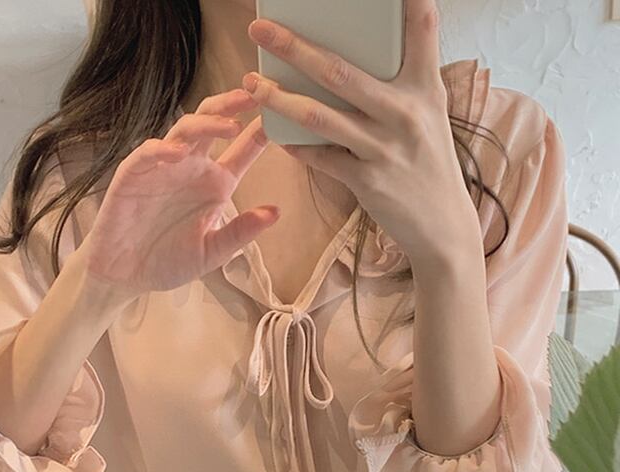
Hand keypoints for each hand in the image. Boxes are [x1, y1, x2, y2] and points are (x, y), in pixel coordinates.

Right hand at [79, 89, 277, 295]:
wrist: (126, 275)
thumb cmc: (168, 262)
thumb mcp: (212, 253)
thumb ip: (240, 232)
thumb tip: (275, 213)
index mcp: (215, 184)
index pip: (242, 151)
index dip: (259, 133)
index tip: (282, 115)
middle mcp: (192, 168)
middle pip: (214, 124)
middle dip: (233, 106)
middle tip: (256, 95)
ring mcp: (163, 167)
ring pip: (185, 130)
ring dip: (206, 123)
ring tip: (229, 125)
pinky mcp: (133, 174)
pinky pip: (148, 153)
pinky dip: (161, 148)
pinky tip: (177, 152)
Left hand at [244, 0, 482, 271]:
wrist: (442, 224)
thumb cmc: (428, 162)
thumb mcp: (429, 115)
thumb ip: (402, 84)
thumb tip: (354, 58)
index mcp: (426, 88)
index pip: (422, 29)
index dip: (408, 0)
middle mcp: (405, 113)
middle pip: (340, 72)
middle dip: (295, 48)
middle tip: (261, 30)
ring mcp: (384, 148)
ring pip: (319, 116)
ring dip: (279, 99)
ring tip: (252, 84)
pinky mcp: (367, 181)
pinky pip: (321, 158)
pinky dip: (296, 146)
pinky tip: (277, 135)